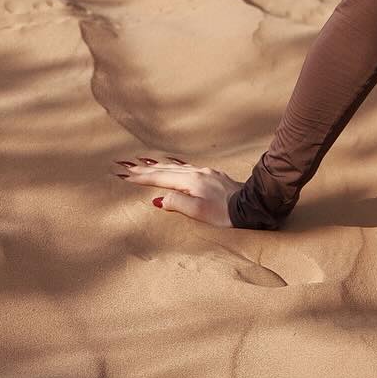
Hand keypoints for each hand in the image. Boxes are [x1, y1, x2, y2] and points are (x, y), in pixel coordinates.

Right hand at [112, 155, 241, 228]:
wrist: (251, 205)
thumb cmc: (225, 213)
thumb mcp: (198, 212)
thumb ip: (177, 203)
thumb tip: (158, 199)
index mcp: (191, 180)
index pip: (161, 178)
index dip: (143, 178)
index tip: (125, 176)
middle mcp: (198, 172)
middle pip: (167, 170)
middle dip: (147, 169)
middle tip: (128, 167)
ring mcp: (207, 172)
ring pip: (177, 167)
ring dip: (160, 166)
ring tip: (146, 164)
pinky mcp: (214, 176)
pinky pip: (188, 168)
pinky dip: (175, 167)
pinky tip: (176, 167)